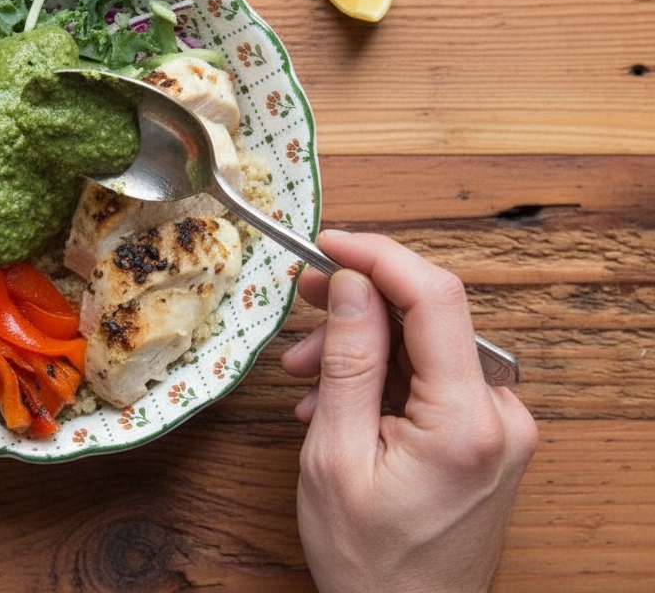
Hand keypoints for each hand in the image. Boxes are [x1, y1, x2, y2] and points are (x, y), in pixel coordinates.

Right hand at [281, 230, 537, 592]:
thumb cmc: (371, 561)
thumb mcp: (335, 455)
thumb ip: (348, 362)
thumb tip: (349, 286)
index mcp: (468, 421)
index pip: (434, 297)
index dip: (377, 256)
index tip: (328, 242)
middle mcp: (501, 418)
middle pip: (430, 317)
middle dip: (359, 301)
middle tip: (301, 294)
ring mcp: (500, 429)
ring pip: (426, 347)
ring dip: (363, 346)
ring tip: (304, 375)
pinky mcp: (488, 438)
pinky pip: (433, 380)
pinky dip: (383, 378)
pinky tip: (338, 401)